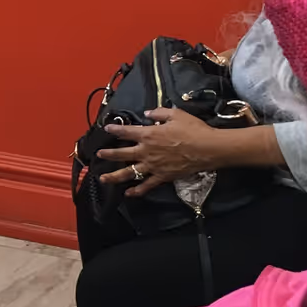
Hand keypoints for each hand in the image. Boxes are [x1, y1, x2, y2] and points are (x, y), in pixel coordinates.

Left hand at [98, 108, 225, 196]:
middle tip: (98, 155)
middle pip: (122, 154)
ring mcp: (153, 166)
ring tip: (103, 178)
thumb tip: (148, 113)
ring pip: (129, 172)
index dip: (115, 130)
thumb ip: (159, 113)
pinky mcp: (162, 177)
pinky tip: (128, 193)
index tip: (106, 129)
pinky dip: (137, 191)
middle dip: (108, 154)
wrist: (207, 148)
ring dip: (114, 176)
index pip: (126, 132)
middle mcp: (146, 151)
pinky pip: (147, 185)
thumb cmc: (193, 129)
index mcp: (148, 134)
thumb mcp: (175, 114)